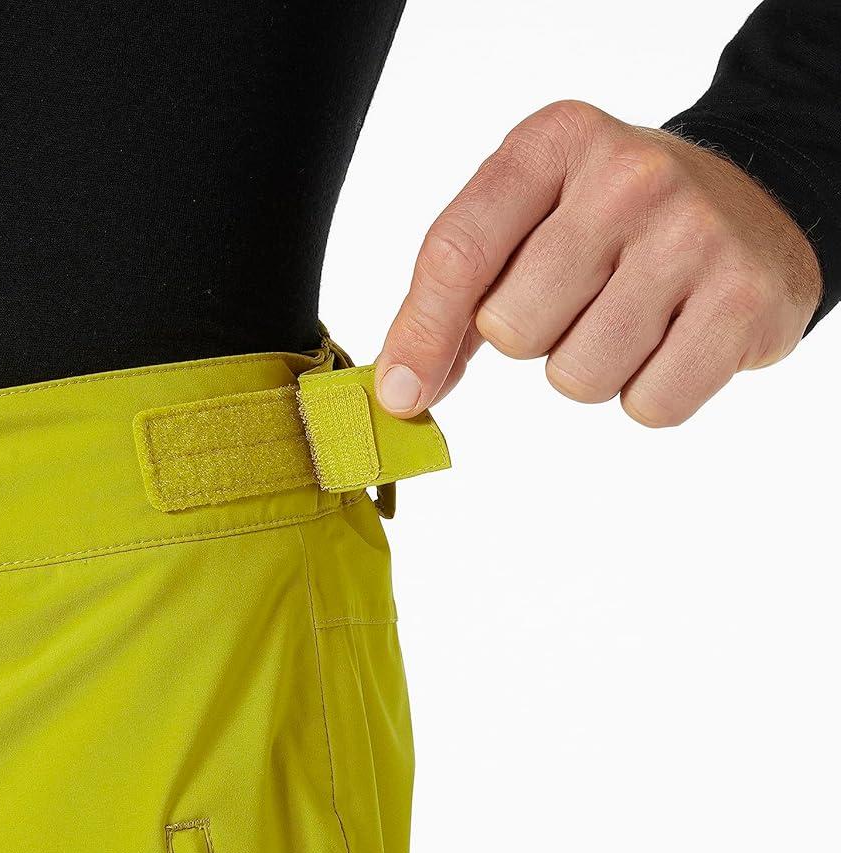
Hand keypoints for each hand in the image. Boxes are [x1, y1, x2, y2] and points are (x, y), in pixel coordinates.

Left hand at [375, 101, 822, 426]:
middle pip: (514, 330)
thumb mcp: (530, 222)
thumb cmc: (615, 227)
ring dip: (592, 371)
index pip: (459, 252)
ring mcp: (694, 235)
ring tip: (631, 318)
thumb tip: (401, 391)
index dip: (421, 336)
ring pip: (578, 378)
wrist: (753, 210)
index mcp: (555, 143)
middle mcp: (628, 177)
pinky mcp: (743, 300)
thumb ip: (456, 298)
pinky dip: (651, 395)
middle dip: (535, 339)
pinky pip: (650, 405)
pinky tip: (675, 341)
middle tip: (583, 300)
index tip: (401, 396)